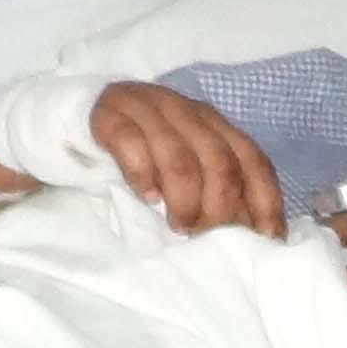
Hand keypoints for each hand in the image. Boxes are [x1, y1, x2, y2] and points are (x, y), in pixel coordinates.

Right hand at [83, 82, 291, 235]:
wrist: (81, 114)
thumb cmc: (144, 150)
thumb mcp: (189, 165)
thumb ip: (219, 188)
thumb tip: (256, 234)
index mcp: (214, 122)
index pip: (252, 160)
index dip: (264, 201)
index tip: (263, 239)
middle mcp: (185, 111)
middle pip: (219, 161)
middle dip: (218, 207)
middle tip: (203, 234)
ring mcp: (146, 108)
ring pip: (178, 155)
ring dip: (184, 198)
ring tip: (178, 224)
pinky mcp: (107, 114)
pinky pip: (130, 142)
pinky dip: (143, 175)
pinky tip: (146, 196)